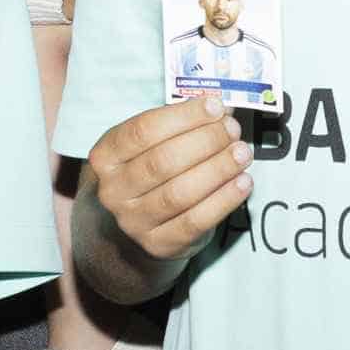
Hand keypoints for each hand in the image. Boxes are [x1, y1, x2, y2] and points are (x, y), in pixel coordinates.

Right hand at [87, 100, 250, 261]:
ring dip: (218, 169)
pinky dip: (224, 200)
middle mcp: (113, 190)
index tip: (215, 106)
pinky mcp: (159, 243)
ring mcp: (133, 221)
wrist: (138, 223)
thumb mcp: (152, 143)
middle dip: (205, 141)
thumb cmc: (149, 171)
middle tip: (232, 130)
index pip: (144, 130)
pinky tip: (243, 182)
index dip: (183, 117)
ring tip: (243, 153)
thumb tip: (223, 110)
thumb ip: (182, 124)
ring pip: (180, 193)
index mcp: (106, 156)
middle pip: (163, 161)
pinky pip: (196, 221)